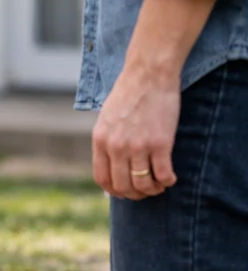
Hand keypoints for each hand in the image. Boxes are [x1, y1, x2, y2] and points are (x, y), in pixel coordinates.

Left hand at [92, 67, 179, 199]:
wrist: (148, 74)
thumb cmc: (128, 94)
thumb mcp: (106, 119)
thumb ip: (107, 141)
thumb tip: (111, 165)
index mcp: (100, 141)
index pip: (102, 179)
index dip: (115, 191)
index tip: (126, 191)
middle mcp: (116, 147)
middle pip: (123, 186)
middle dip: (135, 195)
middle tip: (146, 191)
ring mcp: (138, 146)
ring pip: (143, 184)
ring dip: (153, 190)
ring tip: (160, 185)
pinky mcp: (160, 143)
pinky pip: (163, 175)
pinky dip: (168, 181)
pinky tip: (171, 178)